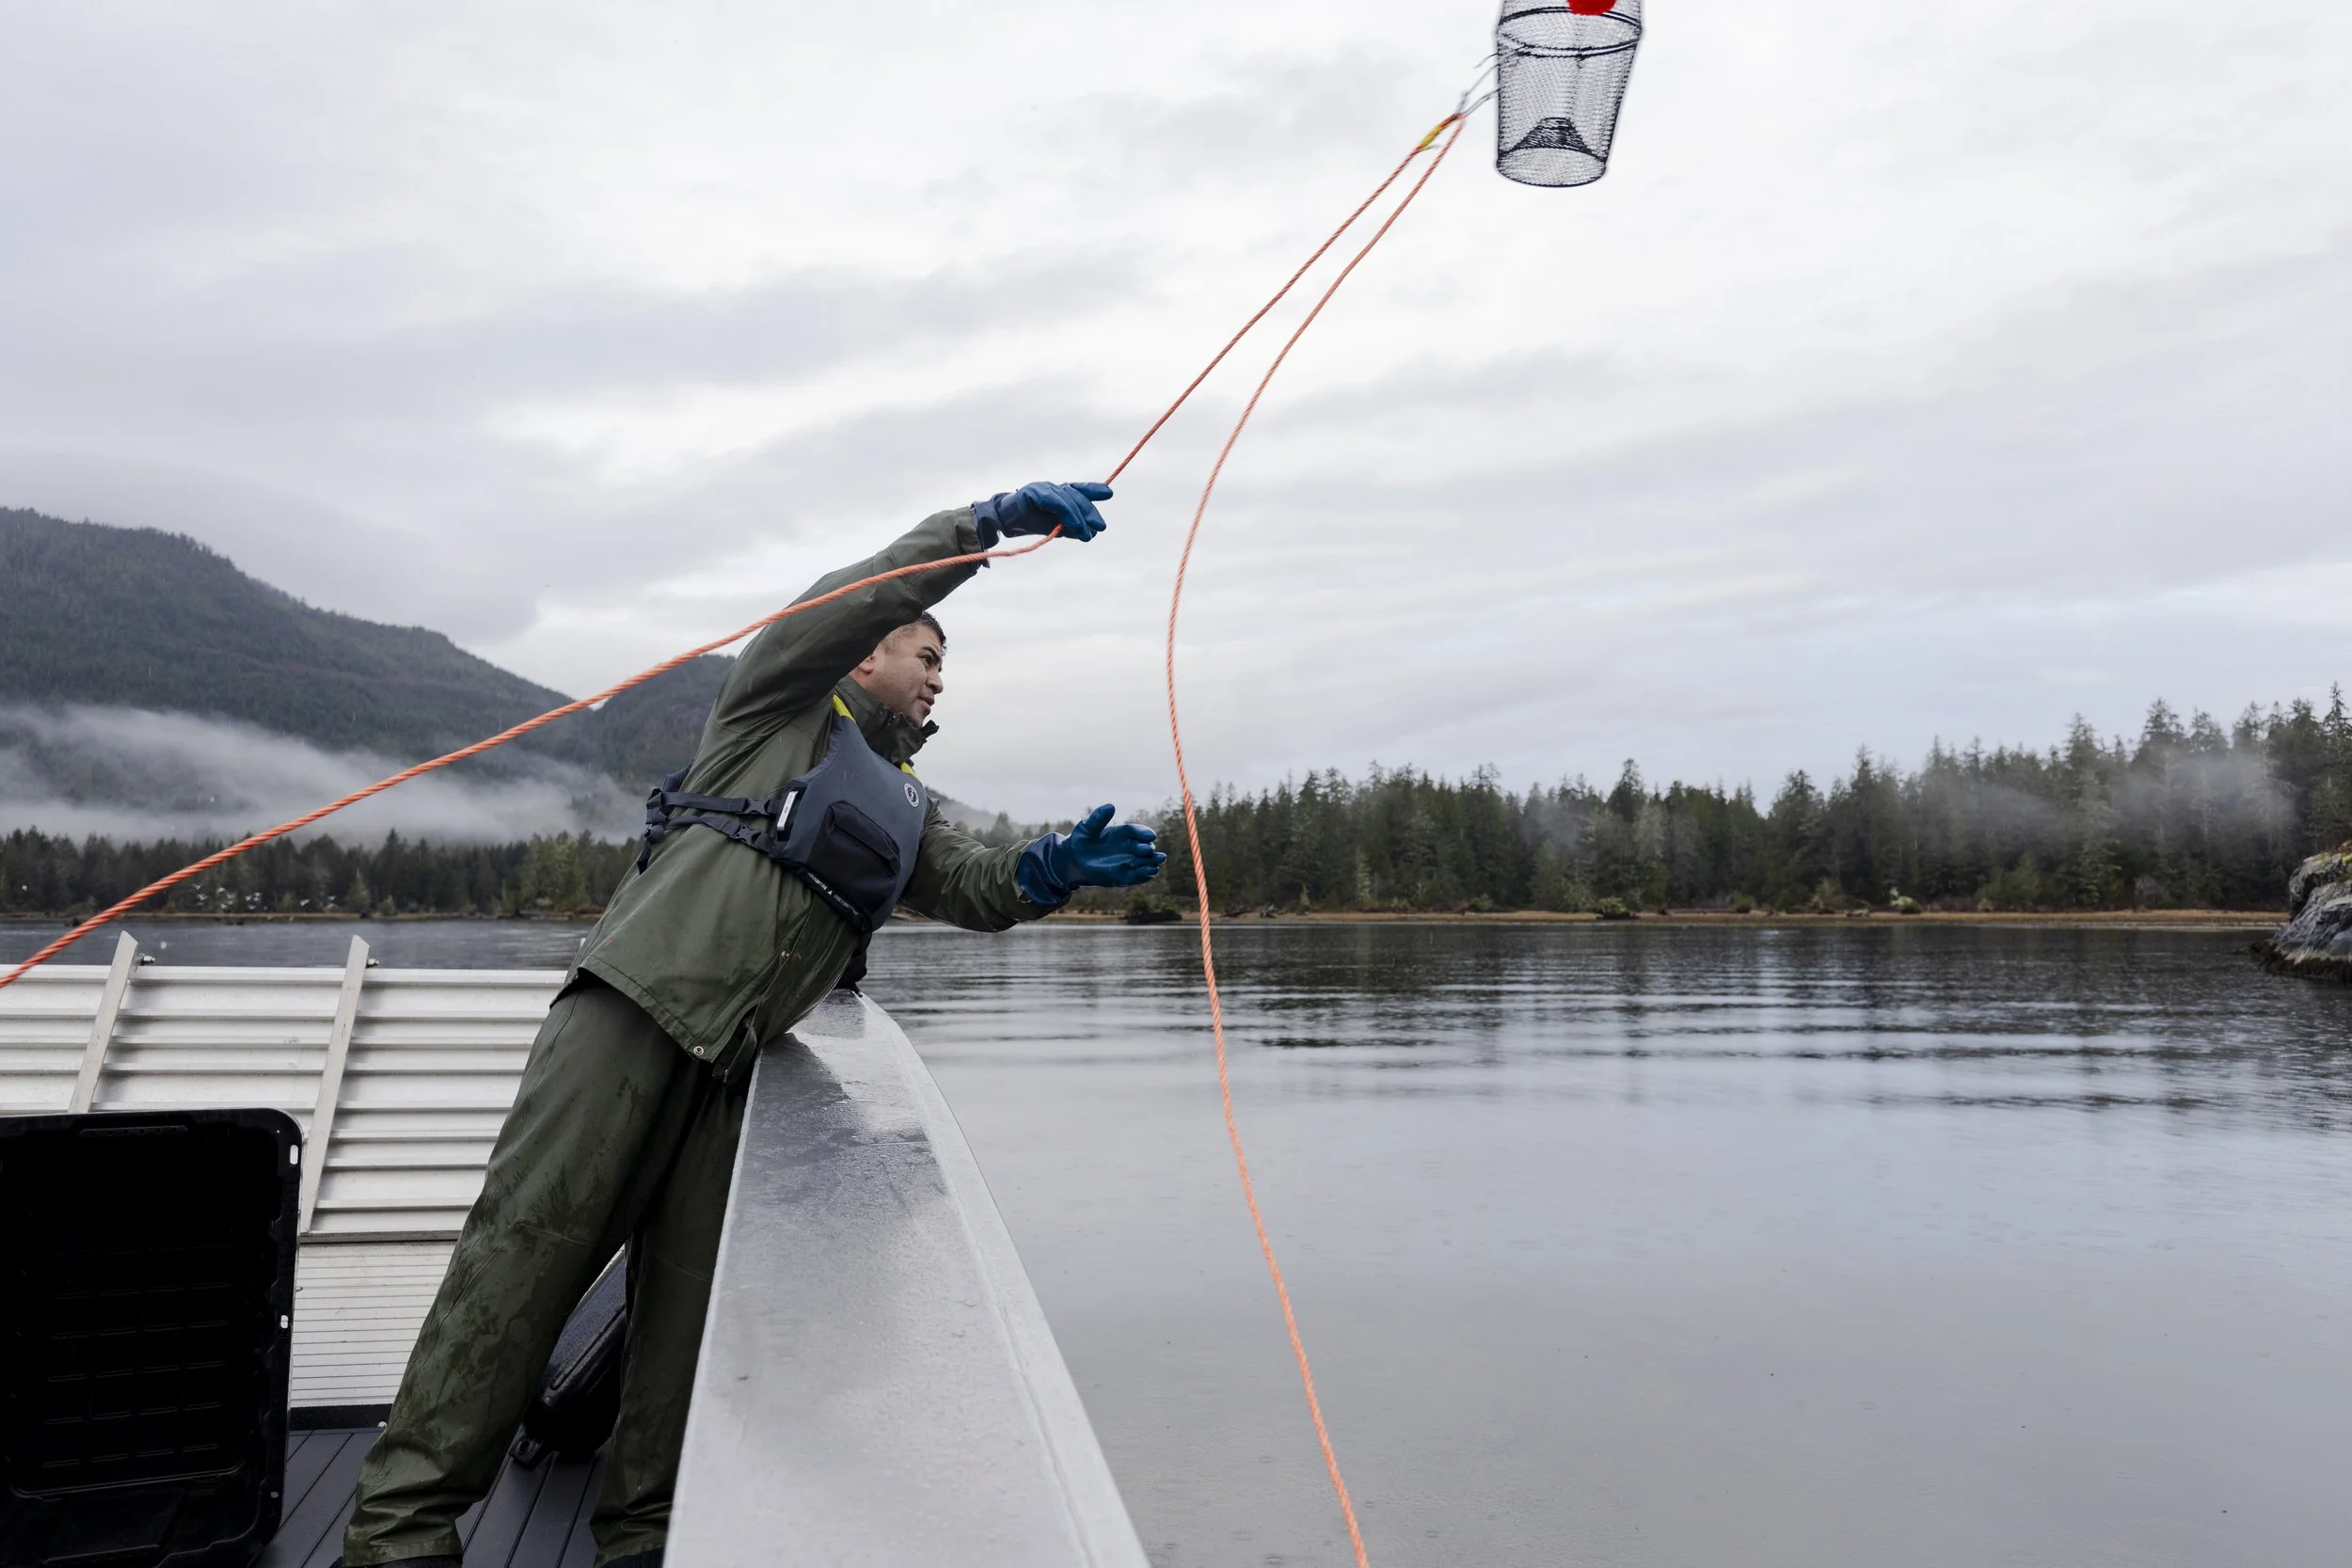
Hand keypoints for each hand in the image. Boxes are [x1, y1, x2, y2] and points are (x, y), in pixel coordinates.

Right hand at [972, 481, 1111, 545]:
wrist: (1003, 522)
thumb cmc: (1027, 522)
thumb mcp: (1053, 527)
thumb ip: (1069, 527)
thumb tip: (1089, 533)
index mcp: (1056, 493)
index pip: (1077, 489)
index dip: (1093, 490)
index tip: (1108, 494)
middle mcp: (1052, 487)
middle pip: (1076, 495)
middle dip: (1089, 512)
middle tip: (1100, 527)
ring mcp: (1043, 487)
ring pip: (1068, 499)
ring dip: (1080, 518)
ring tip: (1087, 534)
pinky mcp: (1034, 492)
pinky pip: (1056, 501)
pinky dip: (1067, 513)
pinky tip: (1075, 525)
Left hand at [1017, 804, 1166, 904]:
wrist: (1074, 860)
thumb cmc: (1082, 840)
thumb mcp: (1086, 827)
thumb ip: (1098, 818)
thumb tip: (1111, 806)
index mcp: (1123, 833)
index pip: (1137, 832)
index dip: (1144, 833)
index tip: (1151, 836)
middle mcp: (1130, 847)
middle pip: (1144, 847)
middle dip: (1147, 849)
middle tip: (1147, 850)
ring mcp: (1129, 862)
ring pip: (1144, 862)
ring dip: (1151, 863)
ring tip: (1155, 865)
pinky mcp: (1125, 876)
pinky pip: (1137, 876)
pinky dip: (1144, 875)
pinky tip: (1149, 873)